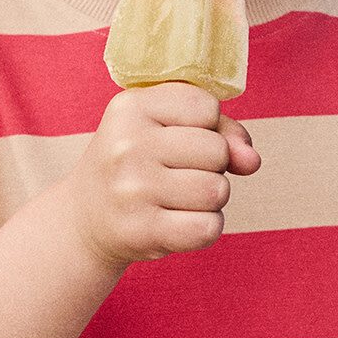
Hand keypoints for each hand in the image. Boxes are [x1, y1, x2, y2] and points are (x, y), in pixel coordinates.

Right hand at [63, 83, 260, 270]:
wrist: (85, 219)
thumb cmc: (137, 165)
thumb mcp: (166, 129)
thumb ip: (220, 131)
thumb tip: (252, 160)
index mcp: (131, 106)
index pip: (207, 107)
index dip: (206, 126)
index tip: (176, 138)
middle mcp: (126, 145)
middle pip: (217, 151)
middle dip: (211, 166)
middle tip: (176, 174)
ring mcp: (132, 190)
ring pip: (217, 191)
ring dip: (209, 199)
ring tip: (176, 198)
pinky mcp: (141, 231)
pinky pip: (208, 228)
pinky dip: (204, 228)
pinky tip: (177, 223)